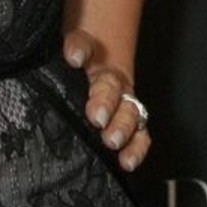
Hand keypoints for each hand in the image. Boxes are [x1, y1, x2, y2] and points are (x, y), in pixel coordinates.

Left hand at [62, 29, 151, 172]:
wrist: (90, 71)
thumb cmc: (72, 63)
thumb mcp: (67, 50)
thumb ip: (69, 47)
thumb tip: (73, 55)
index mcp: (89, 53)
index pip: (83, 44)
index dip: (79, 49)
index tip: (74, 58)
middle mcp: (109, 77)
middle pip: (111, 84)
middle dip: (105, 100)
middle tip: (96, 117)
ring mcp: (121, 101)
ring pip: (128, 110)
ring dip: (122, 126)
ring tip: (112, 141)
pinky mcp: (127, 124)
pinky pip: (139, 135)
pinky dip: (136, 148)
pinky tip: (127, 161)